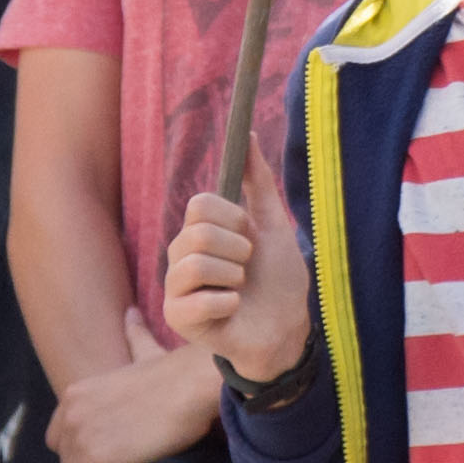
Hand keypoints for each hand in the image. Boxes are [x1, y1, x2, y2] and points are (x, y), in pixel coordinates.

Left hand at [47, 309, 223, 462]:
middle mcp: (70, 416)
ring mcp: (80, 440)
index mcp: (76, 394)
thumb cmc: (173, 373)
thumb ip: (133, 336)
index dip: (81, 445)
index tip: (106, 451)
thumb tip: (131, 313)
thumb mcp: (144, 352)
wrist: (189, 388)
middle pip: (64, 457)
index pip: (58, 434)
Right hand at [166, 139, 315, 383]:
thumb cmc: (279, 278)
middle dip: (238, 250)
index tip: (250, 237)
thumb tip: (249, 134)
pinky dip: (229, 303)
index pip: (201, 204)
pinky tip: (235, 310)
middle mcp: (181, 256)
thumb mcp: (274, 224)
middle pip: (198, 232)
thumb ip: (260, 181)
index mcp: (200, 232)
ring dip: (234, 277)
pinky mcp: (177, 318)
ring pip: (196, 263)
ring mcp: (175, 287)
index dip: (234, 219)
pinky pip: (198, 300)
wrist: (288, 328)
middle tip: (247, 269)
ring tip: (240, 289)